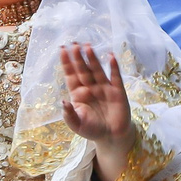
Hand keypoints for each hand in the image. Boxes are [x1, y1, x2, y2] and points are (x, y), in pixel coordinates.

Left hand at [59, 43, 132, 180]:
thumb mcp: (77, 125)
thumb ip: (69, 114)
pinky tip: (110, 57)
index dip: (67, 63)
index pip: (71, 75)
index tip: (62, 49)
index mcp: (78, 94)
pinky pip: (115, 77)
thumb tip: (62, 101)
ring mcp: (104, 88)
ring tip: (88, 47)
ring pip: (97, 70)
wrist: (112, 137)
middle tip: (73, 43)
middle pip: (83, 69)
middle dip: (78, 57)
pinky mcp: (118, 91)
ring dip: (92, 59)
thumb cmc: (92, 129)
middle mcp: (90, 88)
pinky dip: (113, 67)